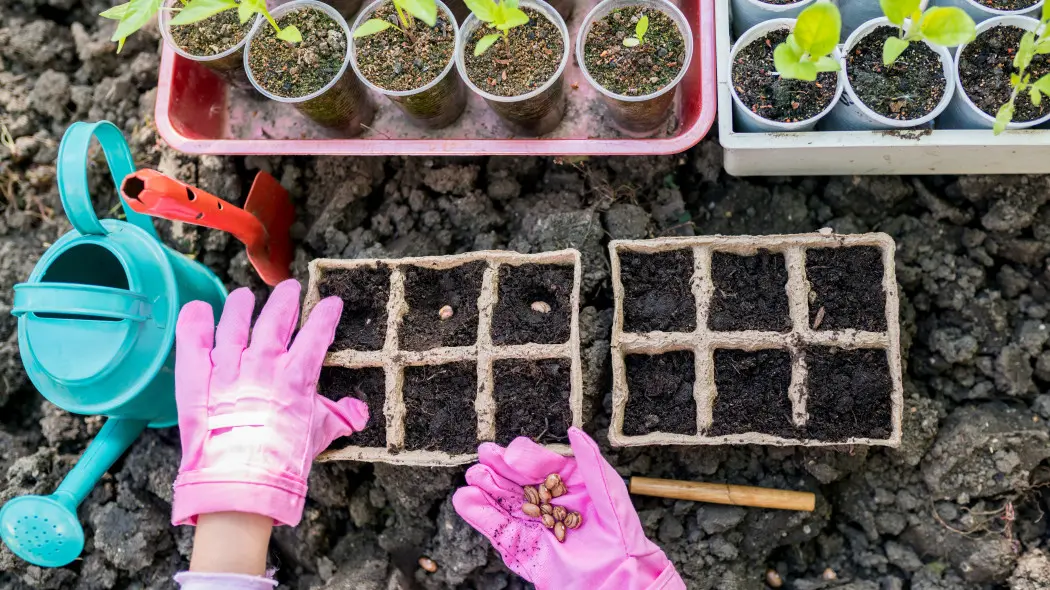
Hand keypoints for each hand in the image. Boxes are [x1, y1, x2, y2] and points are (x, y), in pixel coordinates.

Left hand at [172, 279, 368, 526]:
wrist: (242, 480)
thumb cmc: (286, 460)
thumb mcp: (321, 435)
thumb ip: (340, 417)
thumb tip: (359, 412)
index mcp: (297, 375)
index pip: (316, 334)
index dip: (326, 316)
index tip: (332, 303)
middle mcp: (263, 363)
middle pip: (276, 319)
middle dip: (285, 300)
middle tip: (289, 289)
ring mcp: (227, 367)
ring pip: (234, 323)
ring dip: (240, 306)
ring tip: (243, 297)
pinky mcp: (197, 377)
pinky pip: (193, 340)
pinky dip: (195, 322)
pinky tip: (199, 308)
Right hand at [452, 428, 684, 589]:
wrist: (617, 575)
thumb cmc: (620, 533)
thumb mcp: (608, 491)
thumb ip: (590, 460)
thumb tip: (574, 431)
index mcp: (567, 484)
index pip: (540, 465)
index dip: (524, 457)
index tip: (511, 452)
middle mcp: (546, 502)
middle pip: (517, 480)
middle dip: (499, 468)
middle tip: (484, 455)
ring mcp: (532, 524)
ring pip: (503, 503)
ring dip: (486, 488)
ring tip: (473, 475)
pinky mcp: (522, 548)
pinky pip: (497, 530)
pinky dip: (480, 515)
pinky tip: (466, 499)